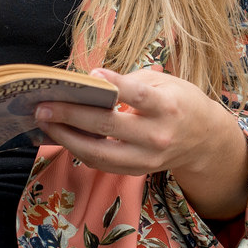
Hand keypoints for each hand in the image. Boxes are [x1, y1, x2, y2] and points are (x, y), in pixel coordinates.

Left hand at [34, 68, 247, 219]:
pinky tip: (62, 135)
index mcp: (168, 107)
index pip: (139, 95)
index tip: (91, 75)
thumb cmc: (180, 102)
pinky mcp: (136, 171)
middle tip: (43, 105)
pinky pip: (101, 163)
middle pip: (109, 126)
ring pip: (99, 153)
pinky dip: (79, 149)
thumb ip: (130, 82)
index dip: (116, 85)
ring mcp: (146, 158)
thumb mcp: (164, 82)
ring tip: (45, 122)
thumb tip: (90, 83)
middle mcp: (157, 136)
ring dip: (67, 138)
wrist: (204, 139)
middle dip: (71, 115)